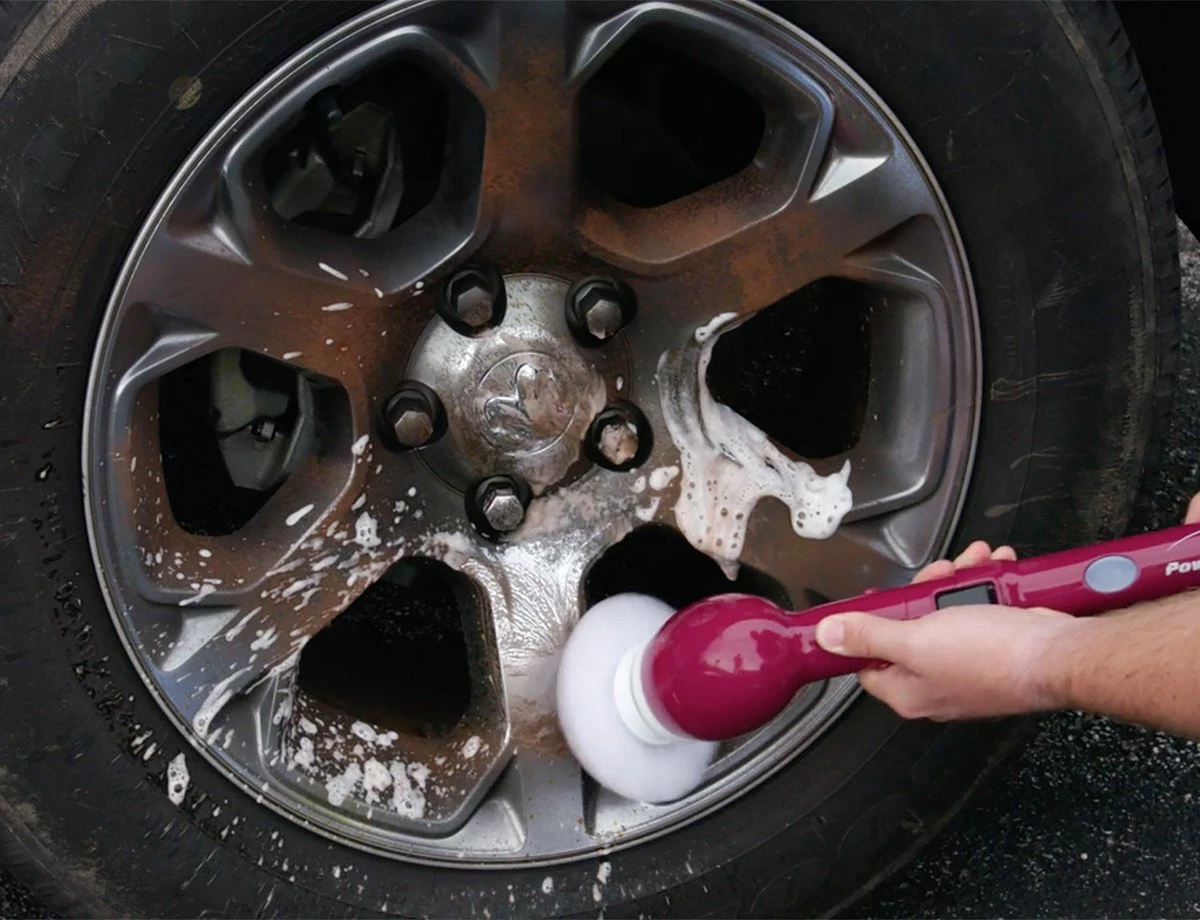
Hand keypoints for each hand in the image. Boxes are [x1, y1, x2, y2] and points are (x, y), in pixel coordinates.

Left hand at [815, 541, 1076, 720]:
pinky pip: (982, 611)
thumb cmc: (991, 655)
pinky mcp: (998, 649)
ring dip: (960, 580)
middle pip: (911, 629)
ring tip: (975, 560)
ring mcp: (970, 667)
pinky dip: (988, 586)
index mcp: (908, 692)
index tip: (877, 598)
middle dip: (925, 590)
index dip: (867, 627)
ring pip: (949, 614)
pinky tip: (996, 565)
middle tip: (940, 573)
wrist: (1059, 654)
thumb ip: (868, 635)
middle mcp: (937, 684)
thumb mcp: (915, 639)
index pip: (868, 662)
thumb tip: (827, 637)